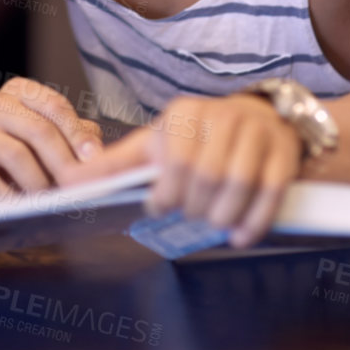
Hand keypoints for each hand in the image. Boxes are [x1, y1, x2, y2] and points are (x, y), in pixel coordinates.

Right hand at [0, 77, 103, 197]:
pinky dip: (9, 198)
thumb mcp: (41, 139)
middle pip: (39, 130)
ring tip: (51, 203)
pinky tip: (22, 210)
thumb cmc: (11, 154)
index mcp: (20, 92)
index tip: (95, 160)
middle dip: (63, 164)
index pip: (55, 106)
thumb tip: (99, 156)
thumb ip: (72, 138)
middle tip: (78, 189)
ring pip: (17, 154)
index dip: (77, 134)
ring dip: (39, 184)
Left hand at [73, 94, 303, 247]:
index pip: (174, 162)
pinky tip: (240, 235)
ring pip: (239, 185)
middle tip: (192, 218)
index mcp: (185, 114)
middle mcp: (222, 116)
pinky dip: (254, 221)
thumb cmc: (199, 138)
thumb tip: (66, 183)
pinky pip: (270, 191)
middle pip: (207, 177)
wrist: (258, 118)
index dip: (167, 195)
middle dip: (196, 209)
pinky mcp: (282, 151)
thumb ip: (115, 165)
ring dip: (224, 217)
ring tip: (215, 226)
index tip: (161, 208)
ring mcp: (256, 132)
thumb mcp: (155, 144)